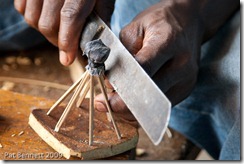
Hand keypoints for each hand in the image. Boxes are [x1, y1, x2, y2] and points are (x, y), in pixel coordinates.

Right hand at [14, 0, 114, 65]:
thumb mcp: (104, 1)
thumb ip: (101, 22)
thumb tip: (95, 47)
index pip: (69, 17)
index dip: (68, 42)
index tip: (68, 59)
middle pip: (47, 23)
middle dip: (57, 41)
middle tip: (67, 46)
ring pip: (32, 19)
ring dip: (45, 31)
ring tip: (58, 30)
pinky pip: (22, 7)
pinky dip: (33, 17)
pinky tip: (46, 17)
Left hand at [95, 0, 203, 122]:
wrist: (187, 22)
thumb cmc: (159, 23)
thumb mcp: (134, 28)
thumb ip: (122, 54)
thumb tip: (111, 83)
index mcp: (168, 42)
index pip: (143, 70)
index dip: (121, 88)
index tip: (102, 101)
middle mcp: (182, 65)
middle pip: (149, 95)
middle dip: (123, 104)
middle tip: (104, 104)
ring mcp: (186, 80)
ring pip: (153, 107)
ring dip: (131, 108)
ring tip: (116, 99)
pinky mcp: (185, 90)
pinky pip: (159, 105)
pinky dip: (142, 106)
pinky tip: (131, 98)